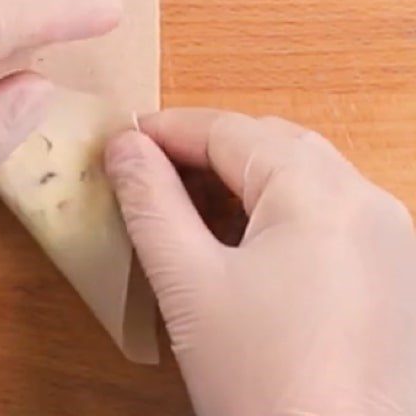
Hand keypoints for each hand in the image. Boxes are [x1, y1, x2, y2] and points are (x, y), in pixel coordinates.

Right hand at [106, 109, 415, 415]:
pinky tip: (240, 235)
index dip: (169, 128)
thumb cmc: (261, 379)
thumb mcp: (188, 283)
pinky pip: (326, 210)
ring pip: (302, 173)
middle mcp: (366, 200)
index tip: (120, 139)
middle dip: (205, 146)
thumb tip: (122, 146)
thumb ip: (149, 201)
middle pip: (271, 143)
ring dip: (241, 174)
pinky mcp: (393, 274)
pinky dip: (276, 205)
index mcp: (321, 192)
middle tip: (148, 167)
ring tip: (186, 198)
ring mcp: (389, 238)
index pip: (231, 131)